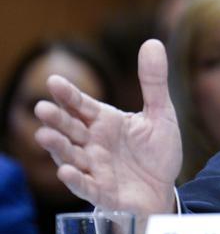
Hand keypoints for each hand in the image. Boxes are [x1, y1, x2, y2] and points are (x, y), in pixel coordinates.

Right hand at [34, 39, 181, 233]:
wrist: (164, 189)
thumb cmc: (157, 152)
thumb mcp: (160, 113)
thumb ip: (153, 82)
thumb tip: (152, 42)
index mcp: (105, 122)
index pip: (82, 106)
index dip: (68, 95)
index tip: (53, 82)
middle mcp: (94, 143)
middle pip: (71, 129)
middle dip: (56, 119)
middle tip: (41, 108)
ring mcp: (95, 168)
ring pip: (71, 156)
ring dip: (58, 147)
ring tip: (44, 135)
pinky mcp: (102, 191)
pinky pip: (86, 186)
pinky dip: (76, 179)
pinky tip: (67, 171)